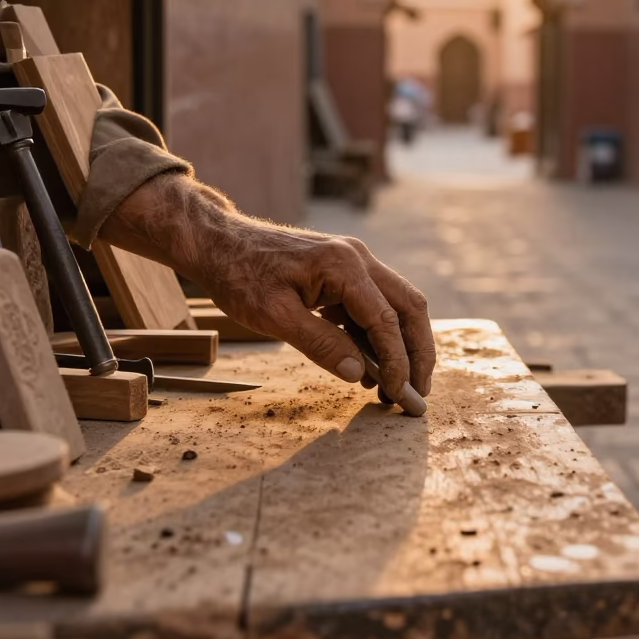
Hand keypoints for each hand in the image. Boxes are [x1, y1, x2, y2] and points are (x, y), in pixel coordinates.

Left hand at [101, 173, 434, 401]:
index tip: (398, 395)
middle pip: (409, 307)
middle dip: (418, 352)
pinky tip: (368, 366)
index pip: (387, 320)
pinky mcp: (344, 271)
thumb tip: (359, 375)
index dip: (397, 361)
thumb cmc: (240, 276)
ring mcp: (354, 261)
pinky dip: (378, 336)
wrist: (220, 243)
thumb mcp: (274, 317)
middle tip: (416, 394)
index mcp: (344, 265)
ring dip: (401, 345)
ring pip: (397, 305)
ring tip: (393, 387)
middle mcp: (358, 258)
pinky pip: (374, 304)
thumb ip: (321, 344)